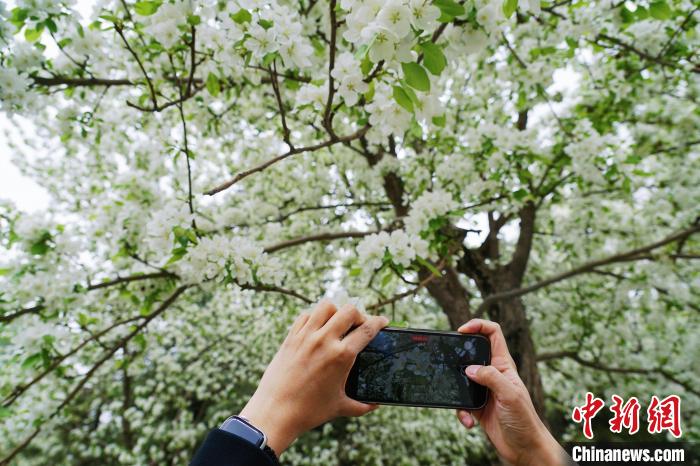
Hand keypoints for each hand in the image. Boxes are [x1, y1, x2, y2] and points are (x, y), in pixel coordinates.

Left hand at [239, 300, 388, 455]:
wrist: (275, 412)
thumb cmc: (309, 411)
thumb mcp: (340, 407)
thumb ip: (362, 405)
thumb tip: (375, 405)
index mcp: (342, 356)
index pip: (367, 329)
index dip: (379, 322)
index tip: (383, 321)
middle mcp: (324, 341)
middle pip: (349, 310)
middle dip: (359, 314)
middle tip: (360, 324)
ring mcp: (305, 336)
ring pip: (326, 306)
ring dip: (336, 311)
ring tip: (338, 322)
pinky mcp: (290, 338)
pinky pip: (305, 315)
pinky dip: (314, 317)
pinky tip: (317, 327)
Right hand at [456, 319, 565, 465]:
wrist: (525, 449)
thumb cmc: (525, 421)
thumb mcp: (510, 395)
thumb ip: (491, 378)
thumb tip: (469, 368)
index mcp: (504, 365)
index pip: (493, 334)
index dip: (478, 326)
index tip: (462, 330)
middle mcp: (493, 374)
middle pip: (472, 353)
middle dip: (459, 357)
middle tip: (450, 362)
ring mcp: (484, 390)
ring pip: (462, 378)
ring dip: (458, 390)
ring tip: (464, 403)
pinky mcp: (477, 406)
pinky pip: (461, 402)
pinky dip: (461, 412)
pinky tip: (469, 421)